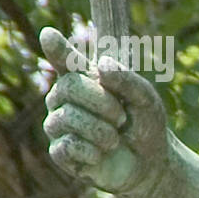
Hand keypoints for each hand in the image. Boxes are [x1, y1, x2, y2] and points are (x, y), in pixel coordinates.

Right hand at [40, 27, 169, 197]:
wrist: (149, 163)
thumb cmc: (144, 124)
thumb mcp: (146, 99)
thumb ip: (127, 79)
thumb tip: (101, 65)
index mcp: (84, 79)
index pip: (65, 60)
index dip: (57, 48)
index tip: (49, 34)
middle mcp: (63, 98)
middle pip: (69, 87)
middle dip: (103, 102)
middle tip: (122, 118)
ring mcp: (58, 124)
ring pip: (67, 118)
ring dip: (101, 130)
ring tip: (115, 138)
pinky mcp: (59, 152)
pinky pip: (67, 145)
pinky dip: (92, 151)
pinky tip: (101, 154)